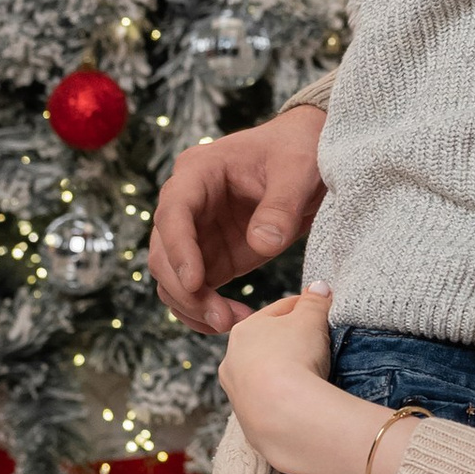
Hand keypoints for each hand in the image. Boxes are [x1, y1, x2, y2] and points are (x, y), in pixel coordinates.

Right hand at [148, 103, 326, 330]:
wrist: (311, 155)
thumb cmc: (299, 149)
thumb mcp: (298, 169)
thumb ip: (281, 205)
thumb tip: (262, 243)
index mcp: (198, 171)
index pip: (173, 213)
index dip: (178, 250)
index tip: (195, 282)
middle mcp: (187, 204)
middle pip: (163, 252)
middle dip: (185, 290)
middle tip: (221, 317)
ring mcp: (197, 233)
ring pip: (172, 278)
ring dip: (193, 306)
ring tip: (231, 324)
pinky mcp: (212, 256)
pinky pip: (194, 289)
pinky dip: (205, 310)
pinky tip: (232, 323)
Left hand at [217, 285, 341, 473]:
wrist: (284, 414)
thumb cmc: (294, 358)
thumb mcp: (311, 318)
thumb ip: (315, 301)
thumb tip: (320, 287)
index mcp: (243, 330)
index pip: (279, 311)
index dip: (304, 307)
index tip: (322, 309)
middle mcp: (232, 360)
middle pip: (268, 344)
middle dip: (291, 342)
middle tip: (319, 343)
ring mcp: (237, 393)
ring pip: (265, 375)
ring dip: (285, 372)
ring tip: (312, 374)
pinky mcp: (247, 421)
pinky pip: (270, 402)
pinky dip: (284, 398)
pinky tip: (301, 399)